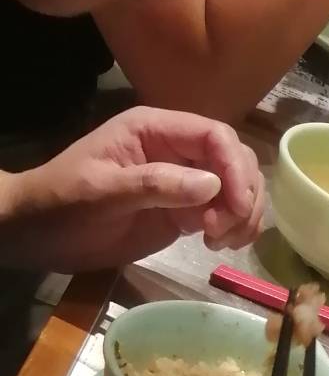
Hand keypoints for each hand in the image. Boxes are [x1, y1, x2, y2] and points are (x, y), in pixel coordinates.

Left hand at [0, 108, 264, 270]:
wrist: (38, 234)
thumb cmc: (61, 204)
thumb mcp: (102, 191)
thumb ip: (156, 184)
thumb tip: (212, 186)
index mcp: (154, 129)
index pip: (213, 135)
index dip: (234, 167)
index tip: (234, 206)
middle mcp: (176, 149)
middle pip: (234, 159)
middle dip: (241, 194)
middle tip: (224, 230)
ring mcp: (183, 181)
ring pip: (236, 187)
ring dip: (241, 214)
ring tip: (219, 242)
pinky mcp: (184, 211)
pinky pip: (224, 213)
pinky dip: (233, 228)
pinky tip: (217, 245)